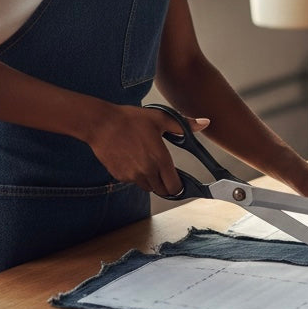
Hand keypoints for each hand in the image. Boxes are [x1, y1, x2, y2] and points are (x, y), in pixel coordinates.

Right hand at [85, 103, 209, 195]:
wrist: (102, 124)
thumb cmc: (132, 119)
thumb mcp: (161, 118)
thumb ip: (184, 124)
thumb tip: (205, 123)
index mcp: (160, 158)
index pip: (174, 186)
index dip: (179, 186)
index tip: (180, 181)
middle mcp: (147, 171)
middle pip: (161, 190)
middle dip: (166, 184)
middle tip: (166, 173)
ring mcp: (132, 175)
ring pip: (147, 186)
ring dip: (151, 180)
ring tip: (149, 161)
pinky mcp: (119, 176)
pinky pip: (133, 181)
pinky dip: (136, 175)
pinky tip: (133, 159)